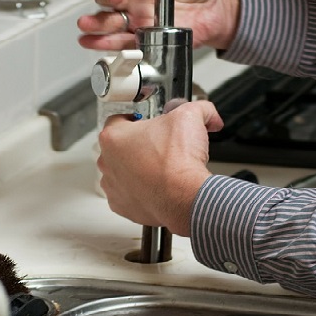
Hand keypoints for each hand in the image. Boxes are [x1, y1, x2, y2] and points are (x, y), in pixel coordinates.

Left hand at [96, 100, 224, 235]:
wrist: (186, 198)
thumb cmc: (178, 162)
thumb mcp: (191, 117)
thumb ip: (199, 109)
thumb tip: (208, 115)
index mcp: (113, 137)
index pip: (119, 119)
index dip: (139, 118)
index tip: (150, 123)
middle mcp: (107, 162)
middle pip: (120, 146)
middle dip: (139, 145)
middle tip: (160, 145)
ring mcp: (113, 186)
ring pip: (123, 172)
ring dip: (138, 169)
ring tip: (161, 168)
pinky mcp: (122, 206)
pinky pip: (129, 194)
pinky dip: (142, 190)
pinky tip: (158, 186)